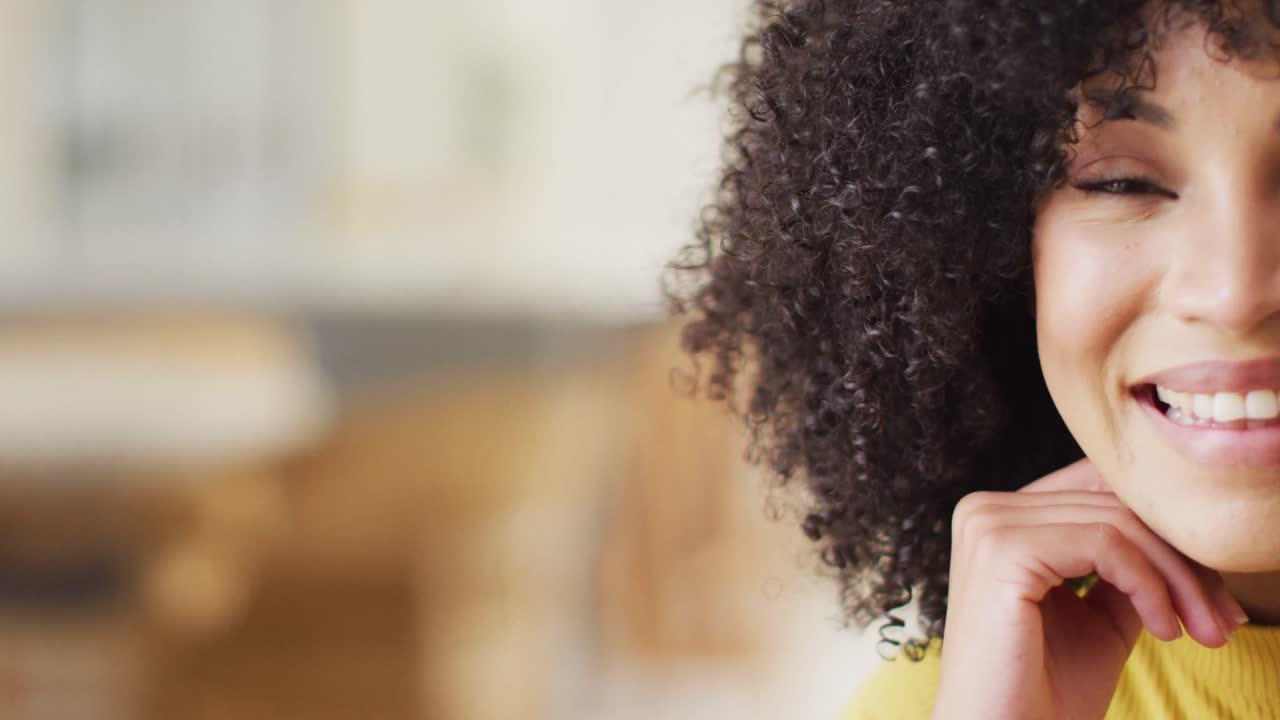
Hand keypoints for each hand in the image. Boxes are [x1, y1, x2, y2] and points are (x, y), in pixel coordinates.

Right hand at [931, 459, 1247, 719]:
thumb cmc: (1045, 691)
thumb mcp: (1100, 613)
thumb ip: (1128, 566)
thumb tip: (1185, 537)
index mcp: (1000, 517)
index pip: (1097, 487)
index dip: (1163, 532)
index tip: (1212, 597)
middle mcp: (985, 509)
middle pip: (1113, 503)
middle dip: (1183, 563)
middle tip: (1222, 621)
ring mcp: (989, 524)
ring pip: (1116, 521)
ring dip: (1175, 579)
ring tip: (1201, 630)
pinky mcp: (1002, 549)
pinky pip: (1104, 543)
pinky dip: (1149, 585)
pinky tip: (1163, 629)